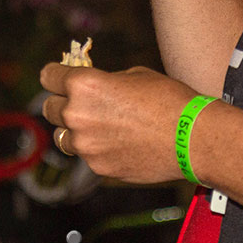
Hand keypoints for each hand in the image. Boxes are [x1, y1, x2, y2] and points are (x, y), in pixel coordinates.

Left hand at [38, 63, 196, 183]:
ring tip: (100, 127)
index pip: (48, 76)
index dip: (55, 75)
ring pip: (64, 137)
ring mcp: (86, 145)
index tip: (59, 77)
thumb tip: (92, 89)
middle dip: (61, 103)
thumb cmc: (168, 99)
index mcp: (84, 84)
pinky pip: (87, 156)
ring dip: (75, 131)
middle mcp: (77, 115)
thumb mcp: (133, 75)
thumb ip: (104, 82)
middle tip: (78, 103)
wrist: (193, 138)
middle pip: (49, 108)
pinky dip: (97, 150)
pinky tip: (120, 144)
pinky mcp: (98, 167)